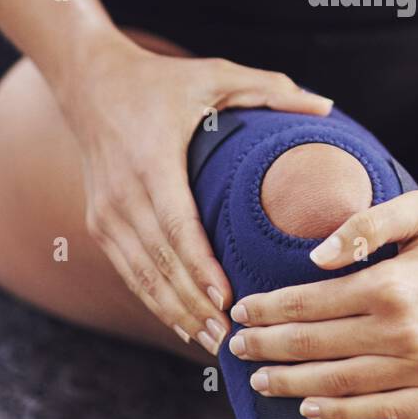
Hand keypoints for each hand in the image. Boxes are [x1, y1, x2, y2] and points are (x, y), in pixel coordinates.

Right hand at [58, 34, 333, 355]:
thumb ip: (270, 90)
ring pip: (141, 275)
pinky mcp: (100, 222)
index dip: (200, 266)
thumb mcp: (215, 75)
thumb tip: (327, 106)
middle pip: (159, 262)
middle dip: (193, 305)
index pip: (177, 225)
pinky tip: (183, 324)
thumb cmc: (162, 80)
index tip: (226, 299)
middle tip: (231, 338)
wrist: (90, 82)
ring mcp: (107, 212)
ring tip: (212, 343)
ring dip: (174, 312)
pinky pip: (128, 271)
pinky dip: (154, 301)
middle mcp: (124, 193)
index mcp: (152, 161)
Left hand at [228, 191, 417, 418]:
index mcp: (393, 284)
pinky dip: (340, 415)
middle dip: (267, 348)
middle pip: (316, 345)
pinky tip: (308, 408)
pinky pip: (382, 414)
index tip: (240, 312)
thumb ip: (366, 224)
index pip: (311, 303)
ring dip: (291, 384)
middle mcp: (407, 331)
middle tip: (235, 349)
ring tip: (259, 381)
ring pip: (340, 384)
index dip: (268, 310)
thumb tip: (315, 256)